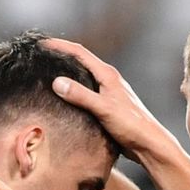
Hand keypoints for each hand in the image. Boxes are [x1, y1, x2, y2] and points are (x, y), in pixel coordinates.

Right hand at [42, 38, 186, 165]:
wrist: (149, 144)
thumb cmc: (131, 125)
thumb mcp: (103, 108)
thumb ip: (81, 95)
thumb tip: (57, 82)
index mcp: (107, 75)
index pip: (79, 53)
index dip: (59, 46)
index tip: (41, 44)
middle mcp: (108, 80)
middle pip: (81, 61)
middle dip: (62, 56)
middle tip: (41, 56)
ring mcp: (109, 92)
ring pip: (84, 77)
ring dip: (68, 73)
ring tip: (49, 74)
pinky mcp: (108, 106)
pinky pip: (86, 92)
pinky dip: (73, 90)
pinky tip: (65, 99)